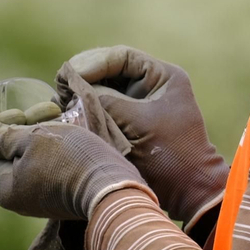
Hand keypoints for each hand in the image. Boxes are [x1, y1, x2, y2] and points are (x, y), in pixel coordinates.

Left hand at [0, 120, 149, 221]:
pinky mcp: (59, 194)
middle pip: (7, 152)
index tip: (22, 114)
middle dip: (24, 127)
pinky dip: (55, 148)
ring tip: (62, 120)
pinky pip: (47, 165)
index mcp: (4, 187)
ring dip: (41, 133)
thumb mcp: (32, 139)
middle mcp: (17, 197)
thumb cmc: (72, 159)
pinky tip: (70, 136)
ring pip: (29, 155)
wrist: (114, 187)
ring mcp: (39, 197)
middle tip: (47, 113)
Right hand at [70, 46, 229, 225]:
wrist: (188, 193)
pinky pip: (105, 107)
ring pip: (105, 87)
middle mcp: (152, 85)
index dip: (93, 62)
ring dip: (83, 91)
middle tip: (61, 86)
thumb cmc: (169, 157)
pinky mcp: (131, 122)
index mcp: (163, 77)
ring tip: (61, 98)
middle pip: (111, 69)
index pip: (122, 57)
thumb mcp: (135, 123)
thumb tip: (74, 86)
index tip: (71, 74)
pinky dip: (88, 108)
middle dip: (84, 76)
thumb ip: (105, 101)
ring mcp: (142, 103)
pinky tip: (70, 111)